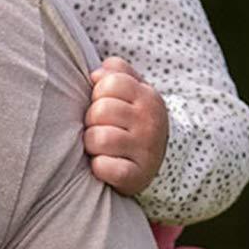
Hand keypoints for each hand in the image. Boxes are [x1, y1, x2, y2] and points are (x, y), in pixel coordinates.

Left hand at [85, 58, 168, 196]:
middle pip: (101, 110)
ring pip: (99, 138)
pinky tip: (105, 165)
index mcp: (147, 97)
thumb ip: (117, 73)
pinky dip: (98, 167)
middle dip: (92, 121)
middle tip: (101, 129)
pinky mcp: (136, 175)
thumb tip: (96, 73)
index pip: (111, 82)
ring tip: (101, 147)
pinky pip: (103, 167)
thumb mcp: (133, 92)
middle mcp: (149, 121)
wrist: (157, 163)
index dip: (98, 94)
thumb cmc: (133, 122)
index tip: (104, 106)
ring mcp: (145, 149)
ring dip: (92, 145)